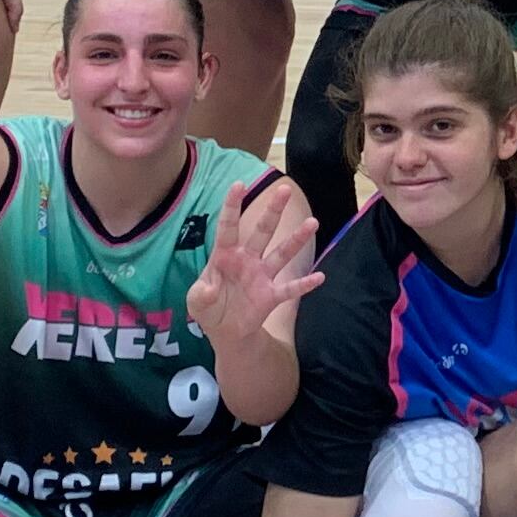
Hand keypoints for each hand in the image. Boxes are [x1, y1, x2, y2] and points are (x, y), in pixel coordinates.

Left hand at [189, 179, 324, 342]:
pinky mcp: (272, 295)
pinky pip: (290, 288)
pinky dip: (305, 284)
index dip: (233, 206)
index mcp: (225, 255)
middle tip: (285, 190)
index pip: (229, 226)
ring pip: (282, 253)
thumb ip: (200, 294)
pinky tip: (319, 277)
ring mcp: (262, 276)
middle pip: (263, 231)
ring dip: (296, 239)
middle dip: (273, 211)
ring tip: (313, 223)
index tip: (239, 184)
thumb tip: (209, 288)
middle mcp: (248, 259)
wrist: (226, 332)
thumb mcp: (196, 302)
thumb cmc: (208, 307)